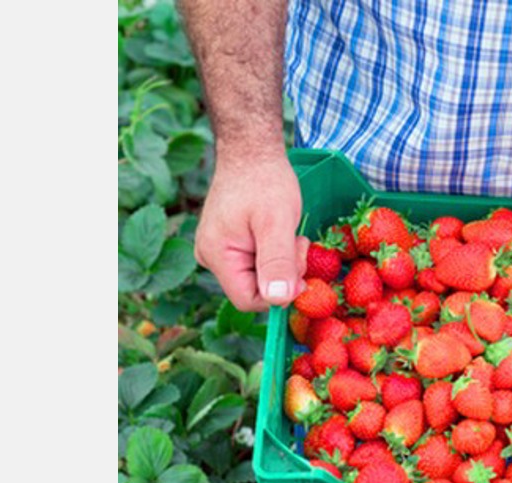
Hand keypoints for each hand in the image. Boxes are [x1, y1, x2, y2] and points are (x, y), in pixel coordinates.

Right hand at [194, 152, 308, 310]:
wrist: (252, 152)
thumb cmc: (265, 182)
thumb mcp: (277, 223)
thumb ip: (277, 262)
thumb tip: (278, 299)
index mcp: (216, 255)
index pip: (249, 300)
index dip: (279, 293)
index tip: (301, 266)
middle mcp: (210, 257)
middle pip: (255, 289)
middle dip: (284, 274)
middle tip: (298, 242)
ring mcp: (219, 251)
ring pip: (259, 277)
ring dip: (283, 263)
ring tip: (290, 234)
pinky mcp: (230, 245)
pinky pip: (257, 264)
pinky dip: (276, 255)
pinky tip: (281, 234)